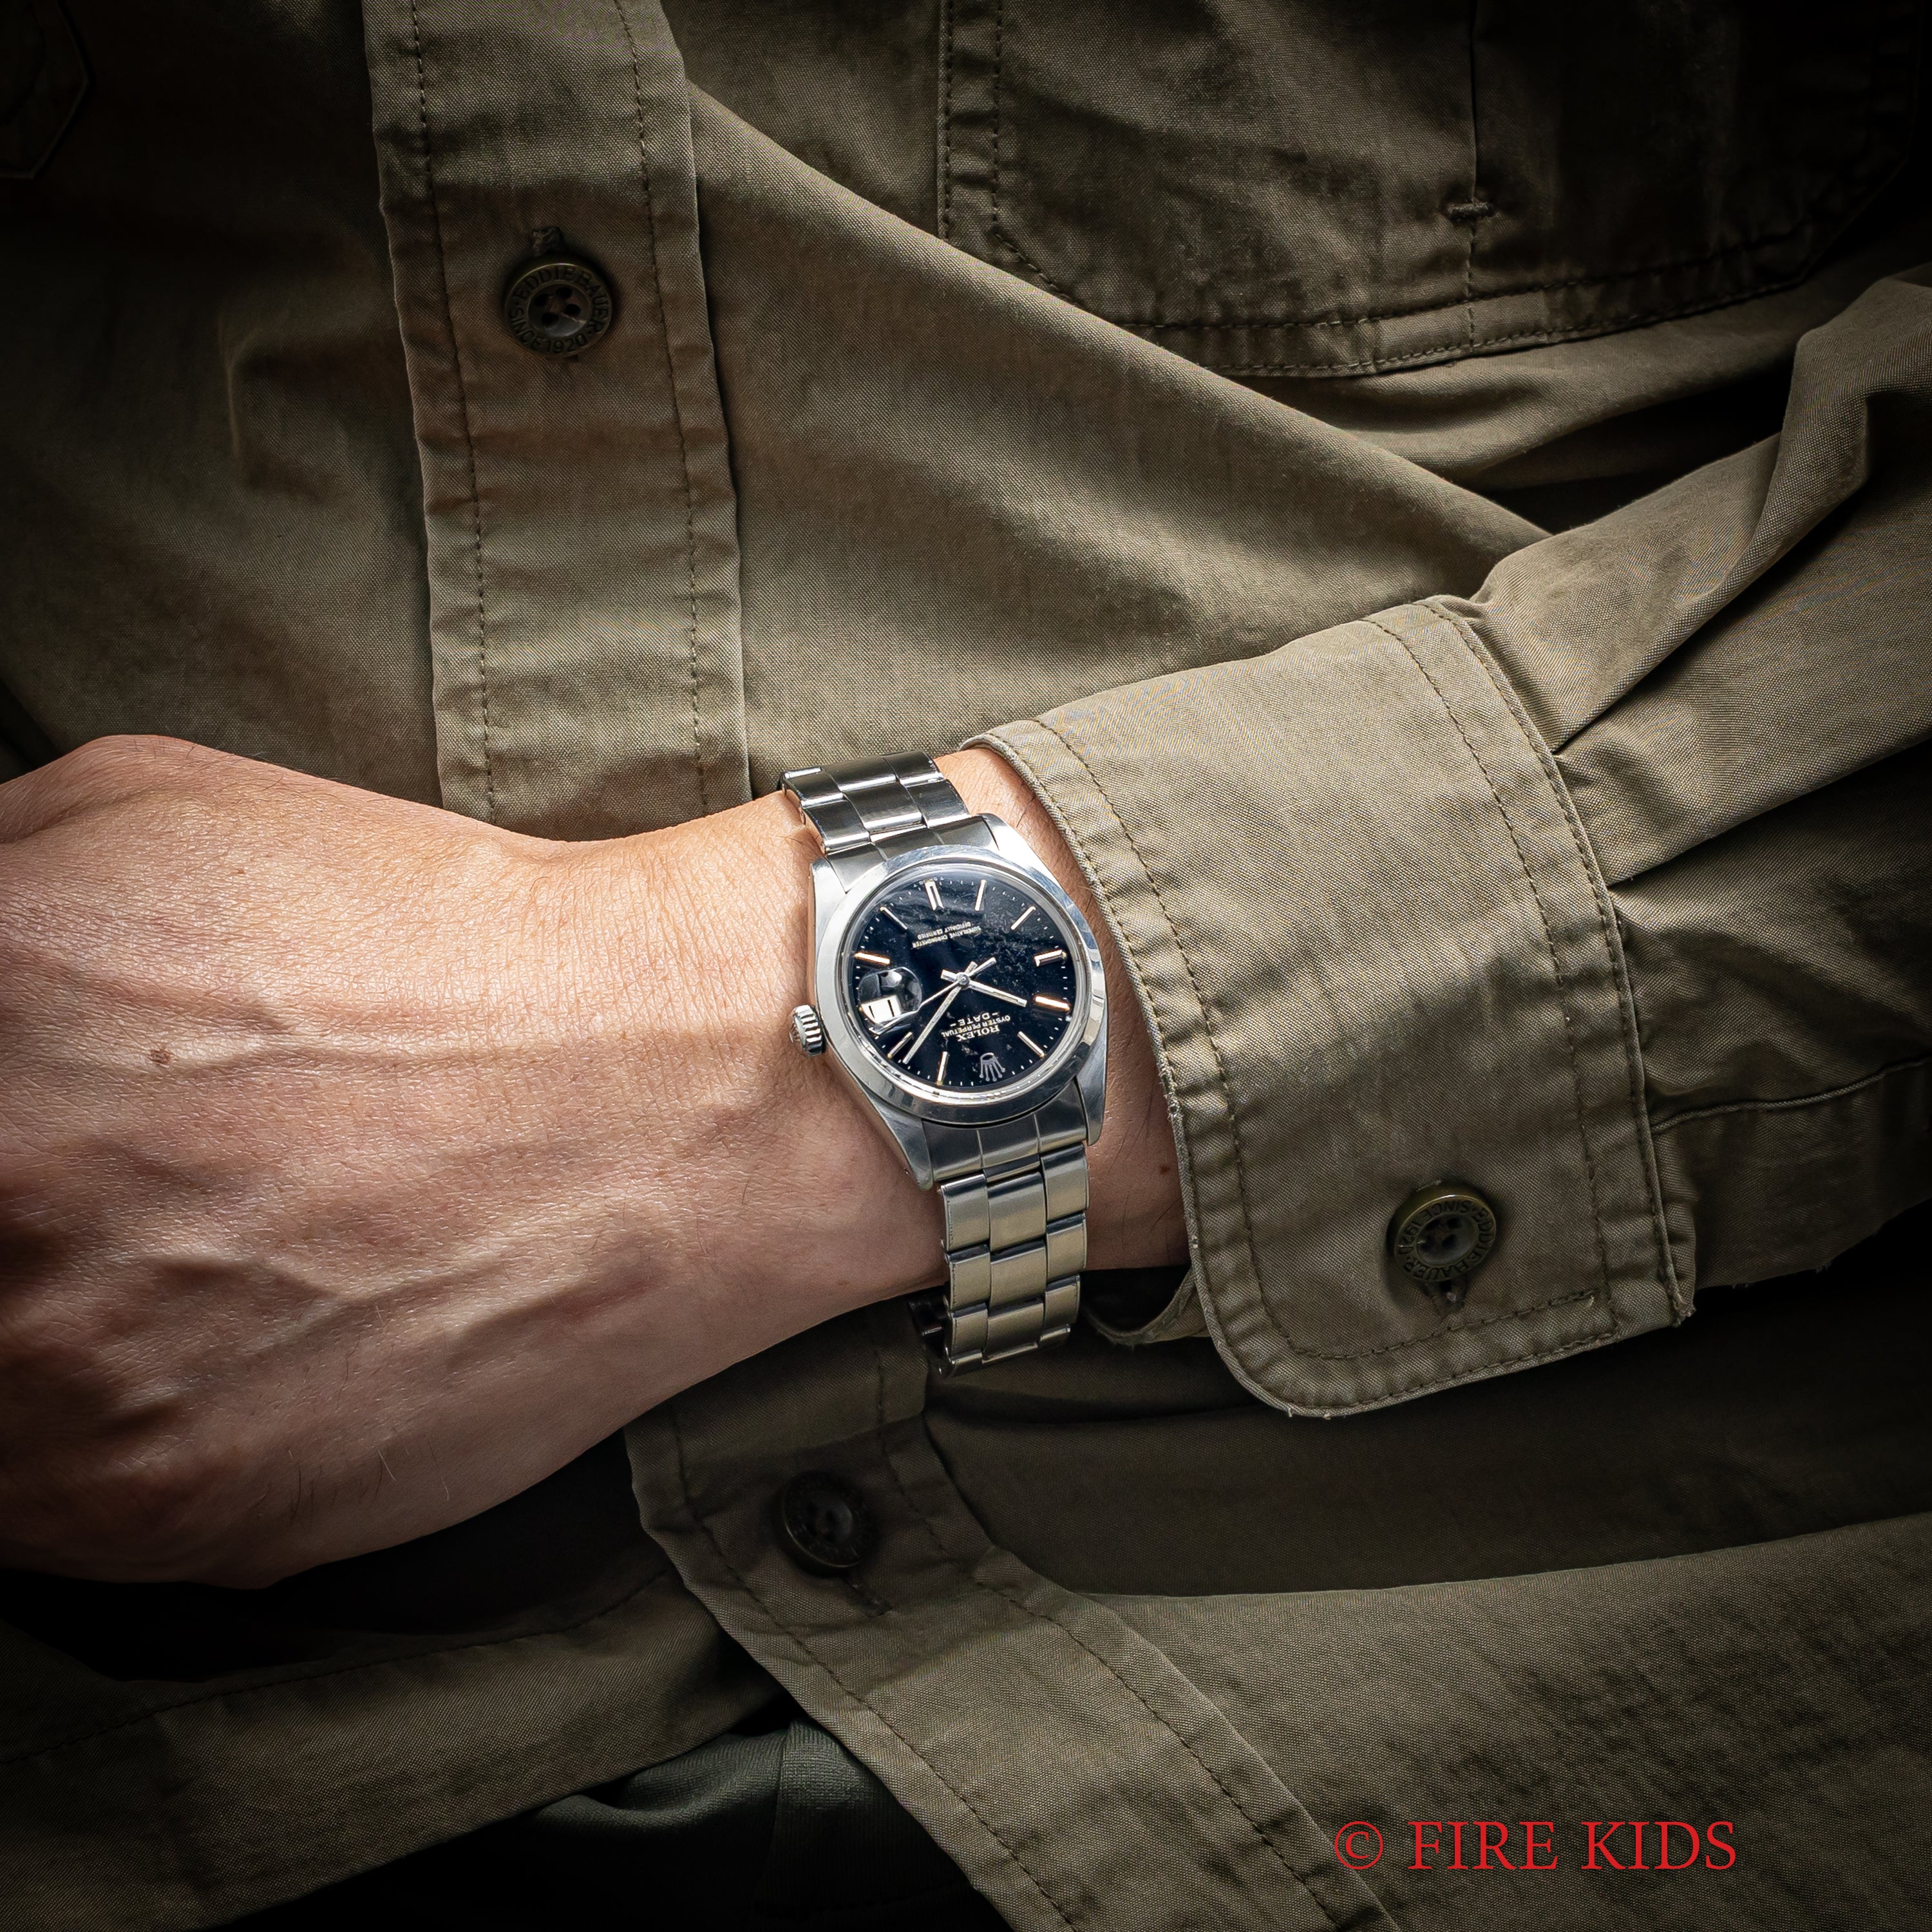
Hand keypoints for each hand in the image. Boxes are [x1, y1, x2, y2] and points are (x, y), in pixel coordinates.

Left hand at [0, 737, 1180, 1584]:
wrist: (681, 1092)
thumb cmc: (435, 938)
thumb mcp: (131, 816)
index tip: (4, 1141)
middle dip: (2, 1217)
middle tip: (86, 1187)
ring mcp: (67, 1396)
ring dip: (27, 1330)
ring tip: (162, 1258)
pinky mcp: (170, 1522)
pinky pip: (37, 1503)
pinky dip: (88, 1427)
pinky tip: (205, 1340)